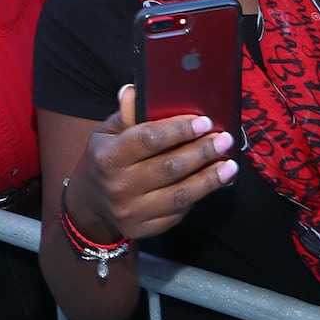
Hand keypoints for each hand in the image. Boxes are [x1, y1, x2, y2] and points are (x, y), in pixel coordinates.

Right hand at [62, 85, 237, 243]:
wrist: (89, 202)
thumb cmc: (104, 159)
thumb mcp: (107, 133)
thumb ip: (125, 114)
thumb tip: (134, 90)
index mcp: (108, 156)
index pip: (149, 139)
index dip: (179, 130)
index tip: (204, 121)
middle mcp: (119, 186)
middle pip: (170, 167)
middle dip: (202, 151)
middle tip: (224, 139)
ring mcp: (132, 211)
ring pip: (180, 194)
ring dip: (209, 178)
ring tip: (230, 165)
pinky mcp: (144, 229)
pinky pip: (178, 212)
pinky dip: (198, 197)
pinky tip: (212, 183)